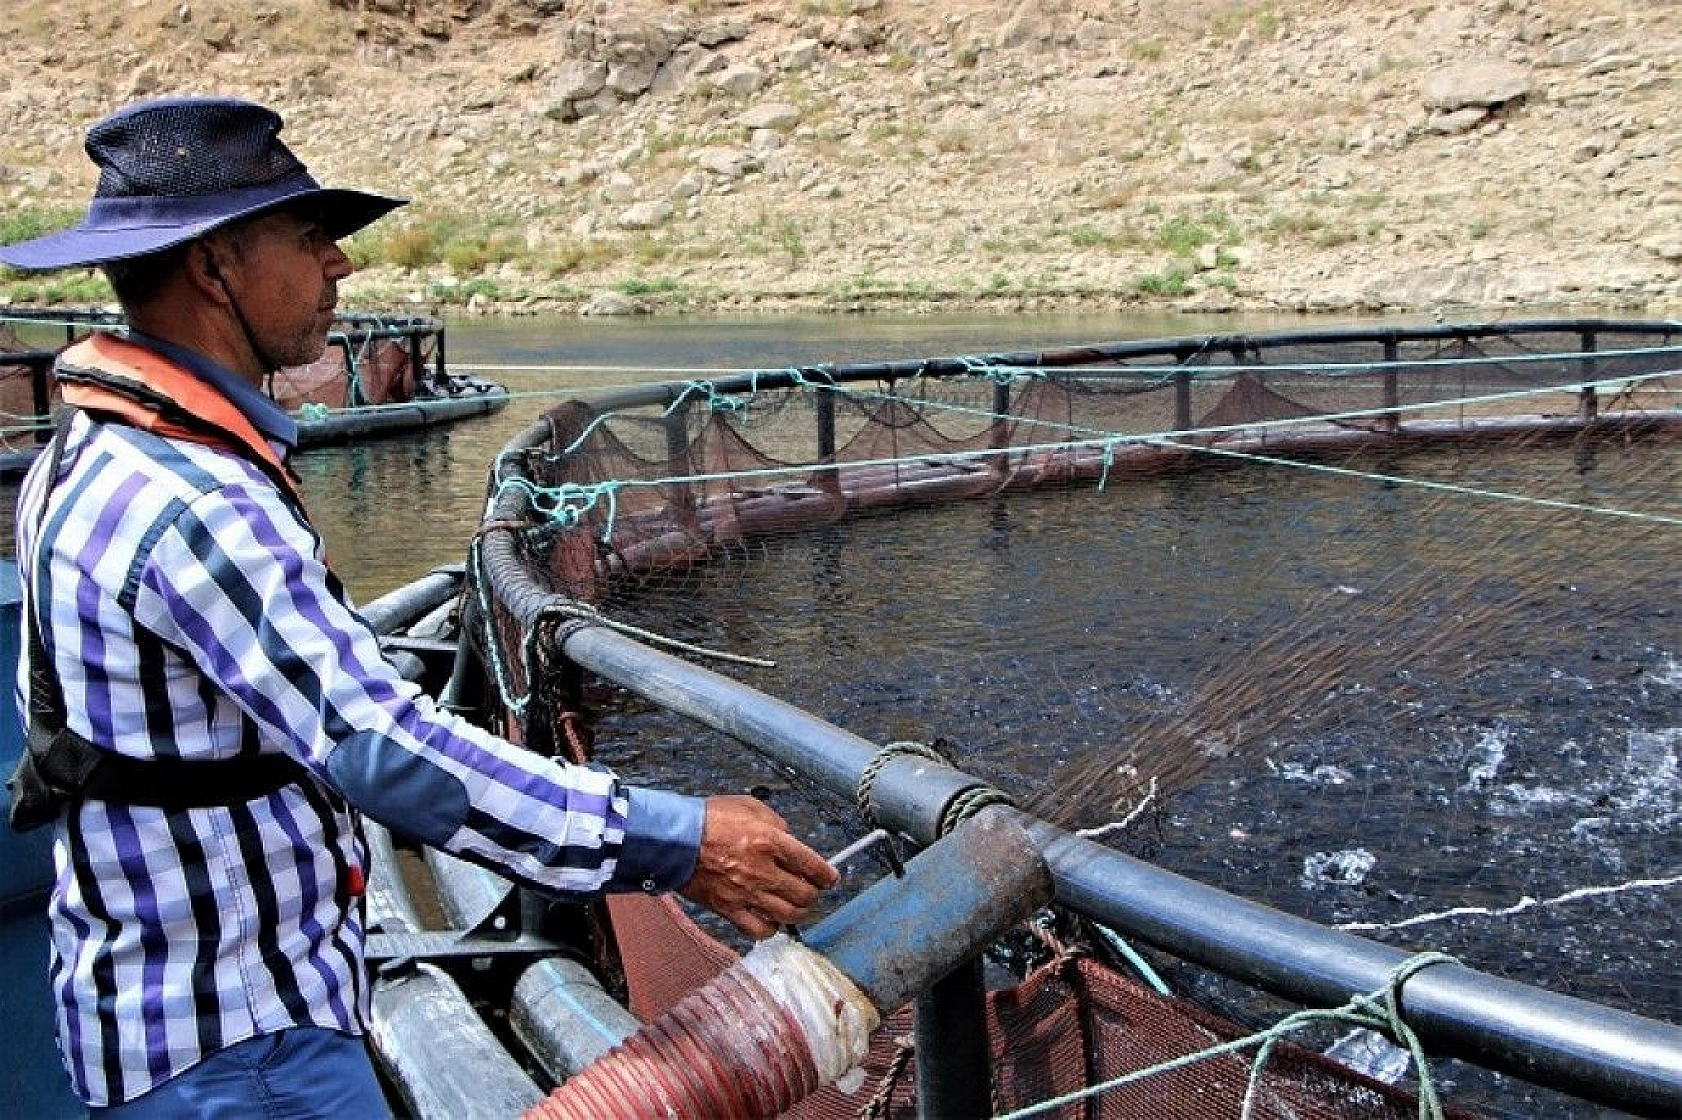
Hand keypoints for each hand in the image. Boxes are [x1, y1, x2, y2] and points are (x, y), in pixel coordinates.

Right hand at [678, 794, 839, 939]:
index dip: (828, 875)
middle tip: (811, 890)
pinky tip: (772, 919)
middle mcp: (762, 870)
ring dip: (798, 913)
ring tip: (796, 907)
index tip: (830, 879)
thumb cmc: (709, 819)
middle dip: (813, 894)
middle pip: (805, 894)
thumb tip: (791, 840)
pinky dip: (772, 929)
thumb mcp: (750, 806)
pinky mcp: (729, 909)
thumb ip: (776, 823)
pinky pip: (760, 930)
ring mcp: (746, 893)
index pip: (813, 865)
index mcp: (769, 841)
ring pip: (788, 915)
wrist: (673, 839)